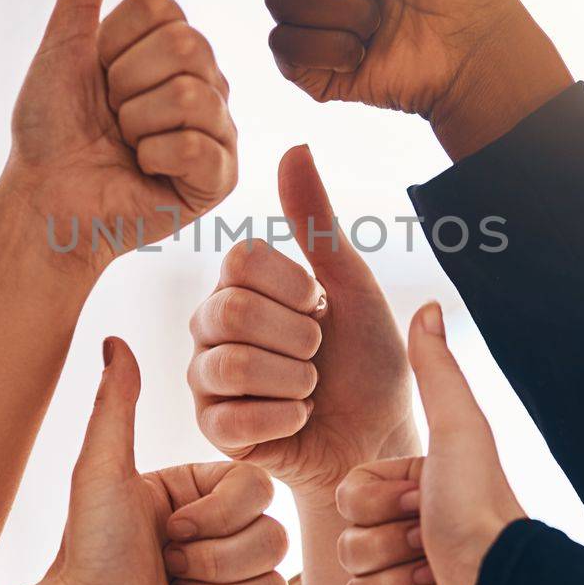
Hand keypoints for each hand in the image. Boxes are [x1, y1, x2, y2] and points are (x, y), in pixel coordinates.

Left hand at [8, 0, 236, 272]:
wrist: (46, 199)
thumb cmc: (51, 129)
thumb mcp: (64, 45)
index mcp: (173, 44)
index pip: (163, 9)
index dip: (114, 45)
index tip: (98, 77)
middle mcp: (206, 79)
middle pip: (185, 46)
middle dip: (126, 86)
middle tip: (111, 117)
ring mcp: (219, 127)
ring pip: (191, 93)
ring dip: (136, 124)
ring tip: (126, 146)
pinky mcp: (222, 176)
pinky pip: (198, 144)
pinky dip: (154, 158)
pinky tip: (144, 172)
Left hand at [49, 337, 288, 584]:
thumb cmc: (89, 555)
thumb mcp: (102, 474)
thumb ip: (116, 406)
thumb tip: (113, 339)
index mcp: (202, 499)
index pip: (260, 491)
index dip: (219, 516)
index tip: (170, 529)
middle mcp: (222, 542)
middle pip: (275, 541)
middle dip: (214, 562)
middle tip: (167, 570)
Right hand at [188, 144, 416, 512]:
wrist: (378, 439)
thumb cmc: (368, 362)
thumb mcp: (352, 286)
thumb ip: (317, 222)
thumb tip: (294, 146)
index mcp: (241, 285)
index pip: (240, 260)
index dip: (293, 286)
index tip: (320, 307)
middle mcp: (212, 325)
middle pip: (232, 310)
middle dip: (298, 337)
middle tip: (319, 354)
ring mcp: (206, 378)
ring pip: (232, 364)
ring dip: (294, 379)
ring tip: (310, 388)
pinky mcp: (211, 430)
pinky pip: (231, 420)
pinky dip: (283, 419)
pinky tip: (298, 418)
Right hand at [337, 302, 524, 584]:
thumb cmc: (480, 507)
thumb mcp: (456, 431)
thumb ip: (436, 371)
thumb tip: (428, 305)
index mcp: (414, 491)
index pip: (347, 494)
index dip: (376, 502)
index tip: (421, 502)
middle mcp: (410, 537)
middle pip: (346, 542)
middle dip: (386, 546)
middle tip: (430, 544)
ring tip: (438, 579)